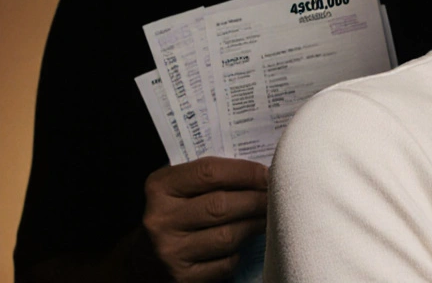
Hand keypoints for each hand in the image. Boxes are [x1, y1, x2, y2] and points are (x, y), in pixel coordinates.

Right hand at [142, 157, 268, 282]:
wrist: (141, 259)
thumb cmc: (174, 213)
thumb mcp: (179, 188)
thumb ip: (211, 177)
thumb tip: (262, 172)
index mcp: (160, 187)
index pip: (209, 172)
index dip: (246, 172)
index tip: (269, 173)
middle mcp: (161, 219)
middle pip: (222, 205)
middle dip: (257, 200)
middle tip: (277, 196)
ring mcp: (170, 252)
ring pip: (228, 236)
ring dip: (255, 225)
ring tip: (266, 217)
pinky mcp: (183, 278)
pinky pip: (225, 263)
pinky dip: (239, 253)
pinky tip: (241, 244)